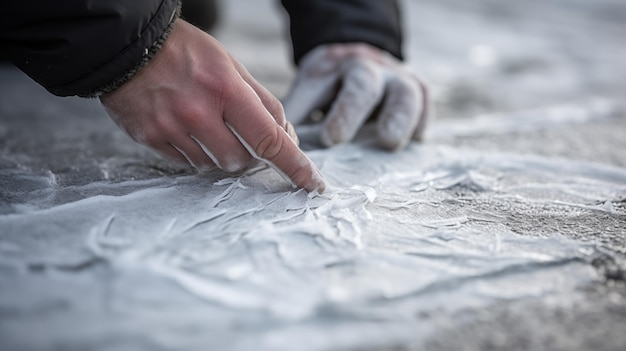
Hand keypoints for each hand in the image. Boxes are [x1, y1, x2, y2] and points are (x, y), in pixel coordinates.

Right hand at [101, 20, 324, 191]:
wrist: (126, 46)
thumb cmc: (186, 53)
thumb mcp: (231, 65)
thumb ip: (262, 103)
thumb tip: (287, 139)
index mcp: (226, 89)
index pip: (270, 139)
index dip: (296, 166)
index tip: (313, 183)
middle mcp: (198, 112)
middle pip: (242, 160)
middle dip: (248, 153)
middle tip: (236, 131)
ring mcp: (171, 128)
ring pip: (213, 166)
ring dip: (219, 153)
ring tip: (204, 123)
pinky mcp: (150, 139)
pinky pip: (186, 163)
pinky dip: (194, 152)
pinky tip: (184, 127)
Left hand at [283, 43, 429, 149]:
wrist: (361, 61)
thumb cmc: (328, 90)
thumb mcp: (307, 95)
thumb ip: (298, 121)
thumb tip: (283, 158)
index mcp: (327, 70)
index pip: (318, 88)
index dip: (311, 113)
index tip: (325, 139)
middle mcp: (363, 69)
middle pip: (361, 85)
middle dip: (350, 111)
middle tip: (338, 139)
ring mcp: (394, 77)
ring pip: (404, 91)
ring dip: (397, 117)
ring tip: (389, 142)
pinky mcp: (418, 89)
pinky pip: (425, 102)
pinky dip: (421, 121)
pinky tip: (415, 140)